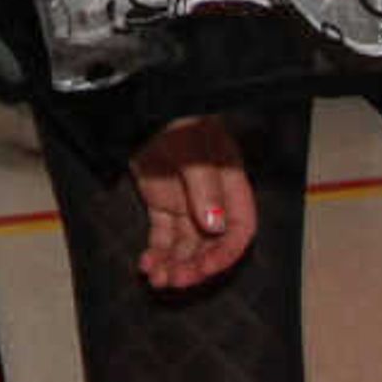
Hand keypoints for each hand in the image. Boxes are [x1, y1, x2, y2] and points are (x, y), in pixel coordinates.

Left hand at [128, 114, 257, 290]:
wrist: (140, 102)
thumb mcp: (191, 147)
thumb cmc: (174, 115)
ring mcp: (186, 200)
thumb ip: (204, 186)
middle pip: (211, 244)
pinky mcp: (161, 201)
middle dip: (195, 265)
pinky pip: (162, 235)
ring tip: (157, 279)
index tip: (205, 269)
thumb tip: (214, 225)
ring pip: (186, 245)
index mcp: (230, 183)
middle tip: (175, 279)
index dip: (226, 253)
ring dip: (174, 265)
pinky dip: (156, 253)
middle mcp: (212, 197)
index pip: (240, 229)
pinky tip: (146, 265)